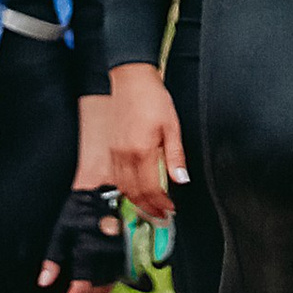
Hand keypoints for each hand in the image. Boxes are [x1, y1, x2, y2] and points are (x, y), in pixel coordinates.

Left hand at [38, 183, 136, 292]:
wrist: (103, 190)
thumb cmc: (78, 209)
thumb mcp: (60, 231)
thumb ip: (53, 259)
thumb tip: (44, 282)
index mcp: (89, 251)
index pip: (81, 288)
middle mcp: (107, 255)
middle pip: (95, 290)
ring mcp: (119, 254)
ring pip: (107, 285)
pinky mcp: (125, 251)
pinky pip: (116, 276)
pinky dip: (104, 286)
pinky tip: (94, 288)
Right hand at [105, 60, 188, 220]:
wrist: (131, 78)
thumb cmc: (151, 97)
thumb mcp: (172, 125)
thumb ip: (175, 155)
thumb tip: (181, 178)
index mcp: (142, 151)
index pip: (151, 188)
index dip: (161, 203)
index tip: (170, 209)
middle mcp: (125, 155)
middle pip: (135, 193)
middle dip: (148, 208)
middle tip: (161, 214)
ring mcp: (115, 152)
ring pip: (123, 187)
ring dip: (136, 201)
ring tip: (150, 206)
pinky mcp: (111, 148)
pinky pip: (116, 176)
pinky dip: (126, 188)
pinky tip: (135, 189)